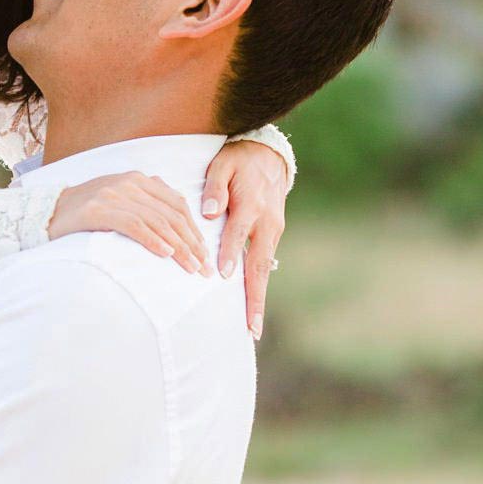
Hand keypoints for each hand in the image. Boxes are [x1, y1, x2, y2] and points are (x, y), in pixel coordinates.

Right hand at [49, 173, 211, 275]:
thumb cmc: (87, 215)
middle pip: (171, 214)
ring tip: (190, 267)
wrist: (47, 213)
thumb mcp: (120, 203)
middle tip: (203, 268)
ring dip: (178, 247)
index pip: (177, 205)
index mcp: (138, 179)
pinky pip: (134, 225)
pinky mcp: (99, 209)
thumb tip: (178, 227)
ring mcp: (113, 194)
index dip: (194, 230)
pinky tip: (166, 254)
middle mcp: (129, 182)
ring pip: (157, 221)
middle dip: (191, 243)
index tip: (204, 254)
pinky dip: (153, 240)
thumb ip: (146, 206)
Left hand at [201, 140, 287, 337]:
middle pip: (259, 264)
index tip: (223, 275)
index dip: (231, 252)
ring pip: (264, 269)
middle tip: (251, 326)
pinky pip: (264, 263)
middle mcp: (267, 222)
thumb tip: (209, 213)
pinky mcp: (273, 235)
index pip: (238, 232)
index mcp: (251, 204)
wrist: (269, 156)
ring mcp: (273, 231)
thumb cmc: (238, 162)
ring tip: (252, 327)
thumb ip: (215, 188)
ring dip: (258, 298)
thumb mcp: (223, 165)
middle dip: (255, 297)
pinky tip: (252, 306)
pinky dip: (259, 285)